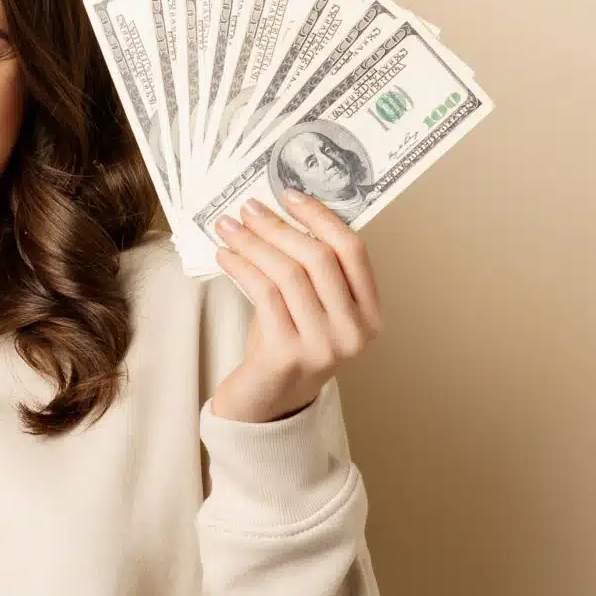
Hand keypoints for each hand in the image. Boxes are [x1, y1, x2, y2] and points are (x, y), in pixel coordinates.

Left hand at [206, 191, 383, 423]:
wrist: (267, 401)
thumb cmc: (286, 344)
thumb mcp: (310, 305)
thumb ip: (310, 267)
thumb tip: (280, 209)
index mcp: (370, 314)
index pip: (353, 251)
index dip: (321, 217)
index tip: (289, 194)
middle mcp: (355, 332)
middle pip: (320, 258)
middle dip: (279, 226)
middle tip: (249, 207)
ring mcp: (324, 346)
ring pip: (289, 274)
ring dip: (254, 243)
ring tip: (229, 227)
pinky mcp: (289, 354)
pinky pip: (264, 294)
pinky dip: (242, 268)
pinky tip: (225, 255)